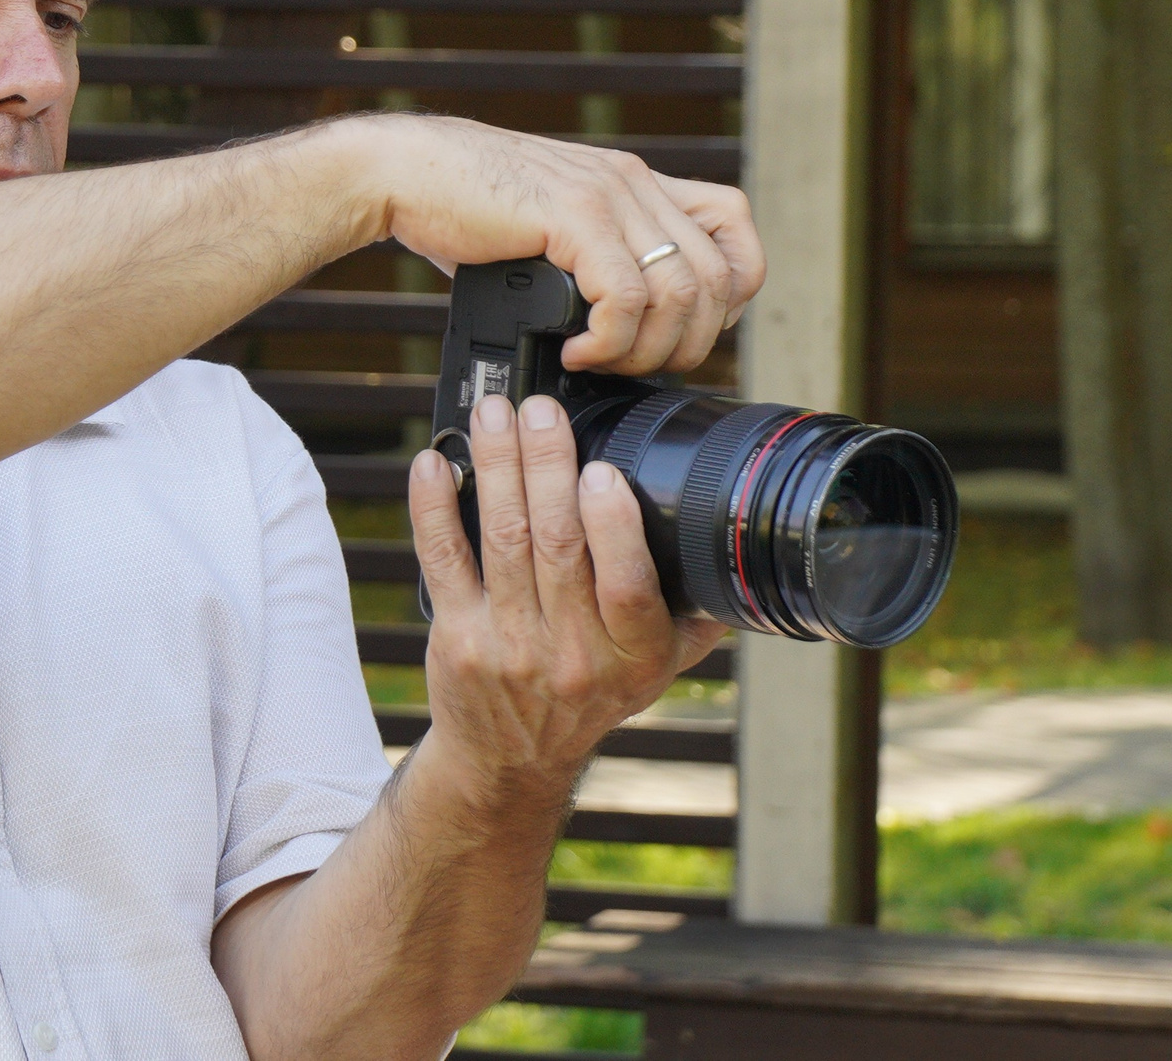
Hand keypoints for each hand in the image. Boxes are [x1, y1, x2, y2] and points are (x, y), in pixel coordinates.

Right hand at [340, 115, 764, 375]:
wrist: (406, 173)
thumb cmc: (467, 210)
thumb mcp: (554, 230)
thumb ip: (595, 260)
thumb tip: (623, 329)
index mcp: (637, 184)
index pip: (734, 227)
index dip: (728, 293)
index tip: (681, 331)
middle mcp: (634, 182)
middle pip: (721, 274)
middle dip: (691, 342)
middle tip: (636, 366)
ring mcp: (608, 194)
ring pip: (683, 290)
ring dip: (648, 349)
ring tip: (602, 361)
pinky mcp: (573, 214)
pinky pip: (627, 294)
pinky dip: (610, 340)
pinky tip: (577, 351)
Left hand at [407, 391, 726, 811]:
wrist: (509, 762)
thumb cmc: (589, 697)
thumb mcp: (656, 672)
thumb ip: (693, 616)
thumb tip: (737, 552)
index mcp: (631, 655)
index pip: (627, 587)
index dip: (614, 525)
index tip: (603, 468)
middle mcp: (571, 653)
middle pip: (557, 545)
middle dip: (546, 466)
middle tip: (541, 410)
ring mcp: (507, 645)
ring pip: (502, 540)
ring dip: (497, 468)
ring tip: (496, 414)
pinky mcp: (455, 636)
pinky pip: (443, 560)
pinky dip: (434, 507)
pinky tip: (435, 462)